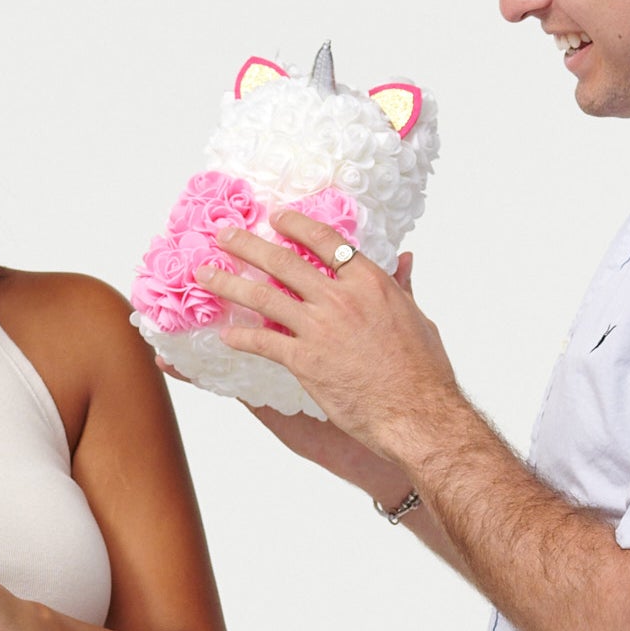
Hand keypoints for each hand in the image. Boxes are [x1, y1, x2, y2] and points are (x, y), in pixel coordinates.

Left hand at [198, 216, 456, 456]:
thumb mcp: (417, 318)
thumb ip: (401, 287)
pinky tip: (226, 335)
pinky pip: (263, 342)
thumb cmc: (423, 370)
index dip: (297, 226)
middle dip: (249, 246)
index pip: (326, 241)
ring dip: (229, 283)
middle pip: (284, 262)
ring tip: (205, 274)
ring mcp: (319, 328)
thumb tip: (404, 259)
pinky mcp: (304, 361)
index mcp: (370, 282)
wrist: (416, 412)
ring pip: (263, 297)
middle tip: (224, 236)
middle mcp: (340, 298)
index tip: (276, 218)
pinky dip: (241, 337)